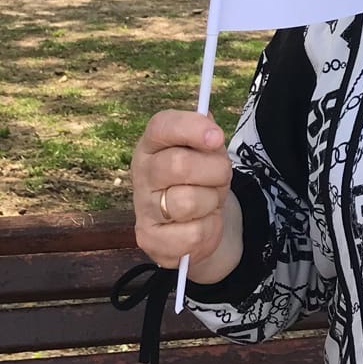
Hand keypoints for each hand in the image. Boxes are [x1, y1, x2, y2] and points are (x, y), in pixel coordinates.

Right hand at [130, 110, 241, 283]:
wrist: (201, 224)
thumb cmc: (202, 179)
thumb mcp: (208, 152)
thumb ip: (207, 134)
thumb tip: (208, 123)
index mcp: (152, 144)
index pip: (161, 125)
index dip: (191, 128)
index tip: (217, 138)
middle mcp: (141, 173)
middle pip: (178, 164)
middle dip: (214, 171)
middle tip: (221, 176)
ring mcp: (143, 208)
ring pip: (187, 201)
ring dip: (212, 201)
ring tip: (209, 200)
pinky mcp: (150, 240)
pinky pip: (192, 233)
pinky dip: (208, 229)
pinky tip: (201, 224)